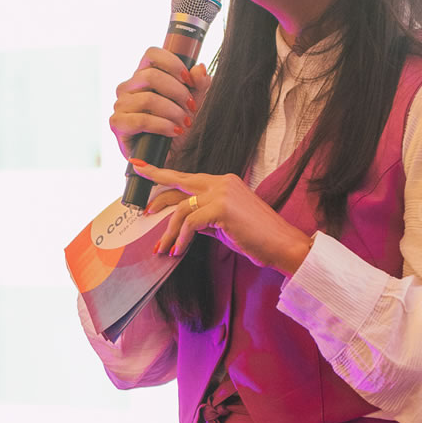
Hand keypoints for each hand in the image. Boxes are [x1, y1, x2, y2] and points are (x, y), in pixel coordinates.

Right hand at [110, 49, 211, 161]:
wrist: (170, 157)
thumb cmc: (180, 126)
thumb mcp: (196, 103)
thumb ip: (199, 85)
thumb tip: (199, 68)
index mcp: (144, 75)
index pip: (153, 54)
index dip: (173, 64)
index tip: (189, 80)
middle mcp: (129, 87)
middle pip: (151, 75)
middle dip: (177, 92)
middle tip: (192, 107)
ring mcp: (121, 105)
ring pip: (147, 99)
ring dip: (172, 112)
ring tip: (184, 124)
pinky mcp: (117, 124)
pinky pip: (140, 120)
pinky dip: (161, 125)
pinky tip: (173, 131)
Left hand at [132, 160, 313, 276]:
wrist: (282, 245)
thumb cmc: (257, 238)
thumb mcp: (224, 225)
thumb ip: (204, 218)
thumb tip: (182, 223)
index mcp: (223, 182)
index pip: (187, 178)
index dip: (163, 176)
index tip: (142, 171)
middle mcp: (221, 181)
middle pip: (179, 182)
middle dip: (154, 189)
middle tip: (139, 205)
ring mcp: (222, 192)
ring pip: (181, 209)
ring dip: (168, 232)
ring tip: (162, 249)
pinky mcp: (222, 208)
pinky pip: (190, 223)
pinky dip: (181, 238)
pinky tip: (178, 251)